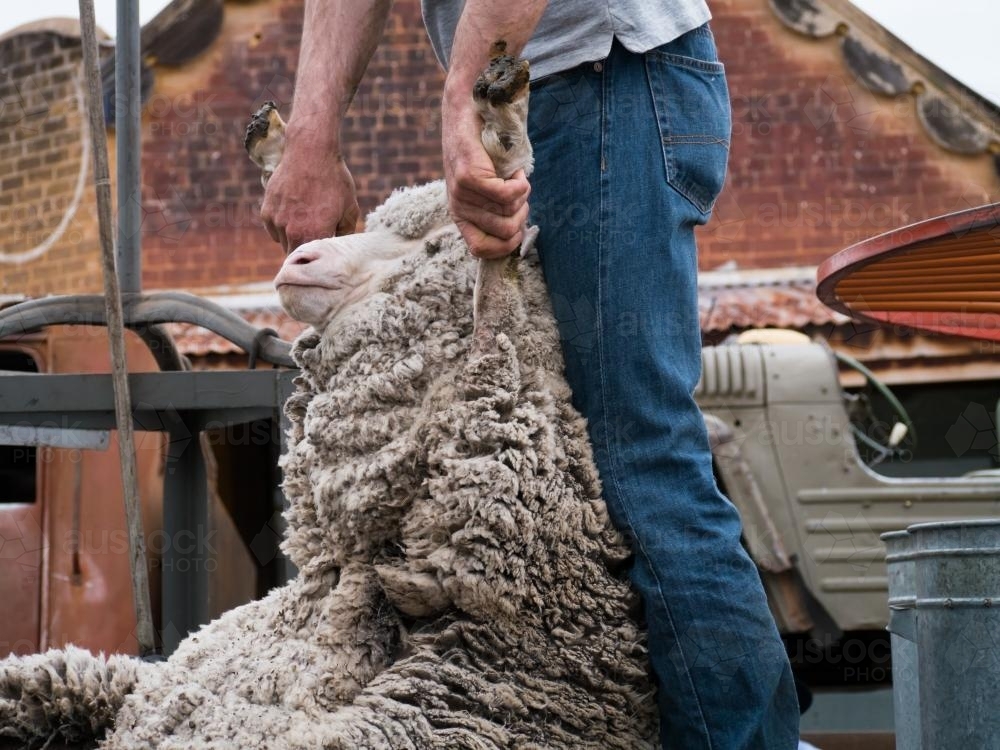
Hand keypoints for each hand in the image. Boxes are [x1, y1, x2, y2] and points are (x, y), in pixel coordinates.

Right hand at [260, 130, 360, 253]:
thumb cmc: (334, 180)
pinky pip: (274, 230)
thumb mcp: (349, 209)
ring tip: (306, 224)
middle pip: (296, 257)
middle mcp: (293, 231)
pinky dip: (282, 227)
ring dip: (293, 239)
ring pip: (284, 244)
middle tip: (315, 246)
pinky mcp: (266, 212)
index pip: (314, 263)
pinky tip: (294, 213)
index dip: (319, 264)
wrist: (310, 151)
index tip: (323, 264)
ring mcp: (277, 222)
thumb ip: (345, 234)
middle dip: (306, 254)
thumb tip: (341, 249)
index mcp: (315, 234)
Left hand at [442, 90, 529, 258]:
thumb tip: (519, 231)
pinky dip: (521, 185)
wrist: (467, 111)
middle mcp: (458, 209)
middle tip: (519, 192)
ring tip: (516, 178)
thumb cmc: (484, 151)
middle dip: (522, 214)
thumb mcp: (488, 188)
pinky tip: (516, 172)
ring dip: (523, 196)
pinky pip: (508, 195)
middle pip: (505, 232)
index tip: (518, 226)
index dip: (507, 245)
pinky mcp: (469, 178)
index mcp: (461, 217)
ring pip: (509, 212)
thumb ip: (498, 209)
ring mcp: (461, 194)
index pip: (481, 251)